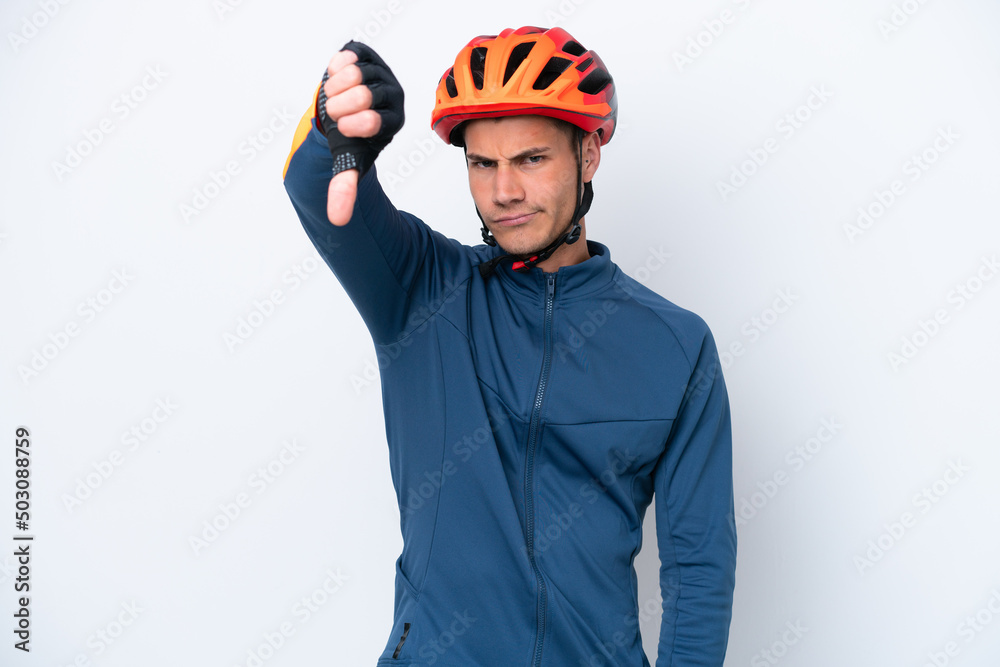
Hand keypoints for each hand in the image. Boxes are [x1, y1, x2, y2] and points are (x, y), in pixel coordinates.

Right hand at [318, 43, 403, 225]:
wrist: (341, 107)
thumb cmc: (348, 136)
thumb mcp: (348, 160)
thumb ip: (344, 187)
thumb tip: (337, 220)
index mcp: (393, 120)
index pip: (374, 120)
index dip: (350, 125)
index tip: (343, 128)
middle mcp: (393, 94)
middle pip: (364, 94)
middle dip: (339, 107)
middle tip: (336, 113)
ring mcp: (381, 71)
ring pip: (354, 73)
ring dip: (334, 89)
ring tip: (334, 97)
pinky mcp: (366, 53)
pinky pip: (346, 56)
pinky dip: (334, 69)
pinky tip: (336, 80)